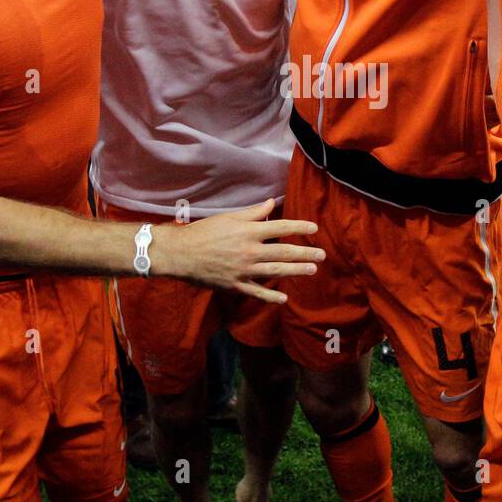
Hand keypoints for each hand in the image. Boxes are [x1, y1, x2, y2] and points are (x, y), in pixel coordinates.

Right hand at [156, 200, 324, 302]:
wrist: (180, 253)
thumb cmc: (202, 232)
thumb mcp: (228, 218)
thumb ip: (252, 213)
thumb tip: (270, 204)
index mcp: (248, 232)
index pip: (280, 228)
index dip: (299, 227)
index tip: (314, 228)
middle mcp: (249, 251)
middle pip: (283, 252)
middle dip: (305, 253)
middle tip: (322, 255)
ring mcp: (243, 270)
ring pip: (275, 272)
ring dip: (296, 271)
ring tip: (311, 270)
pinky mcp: (234, 285)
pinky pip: (256, 292)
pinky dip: (271, 297)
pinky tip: (284, 298)